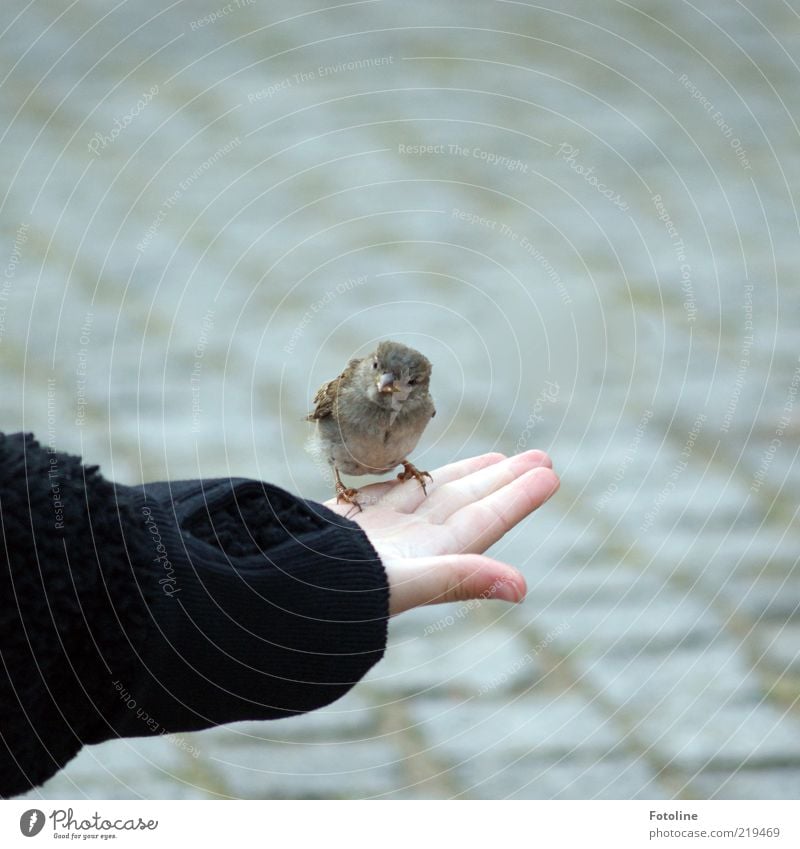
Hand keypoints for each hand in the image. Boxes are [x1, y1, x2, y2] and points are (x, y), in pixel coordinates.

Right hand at [324, 451, 558, 615]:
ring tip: (498, 458)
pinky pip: (397, 492)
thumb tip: (522, 588)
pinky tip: (428, 473)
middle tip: (540, 456)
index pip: (486, 519)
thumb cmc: (339, 587)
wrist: (277, 585)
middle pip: (469, 503)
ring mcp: (384, 531)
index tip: (549, 473)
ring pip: (437, 494)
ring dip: (470, 476)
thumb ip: (460, 578)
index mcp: (430, 556)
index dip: (518, 497)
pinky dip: (417, 479)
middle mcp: (412, 543)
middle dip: (503, 480)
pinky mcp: (353, 521)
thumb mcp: (405, 581)